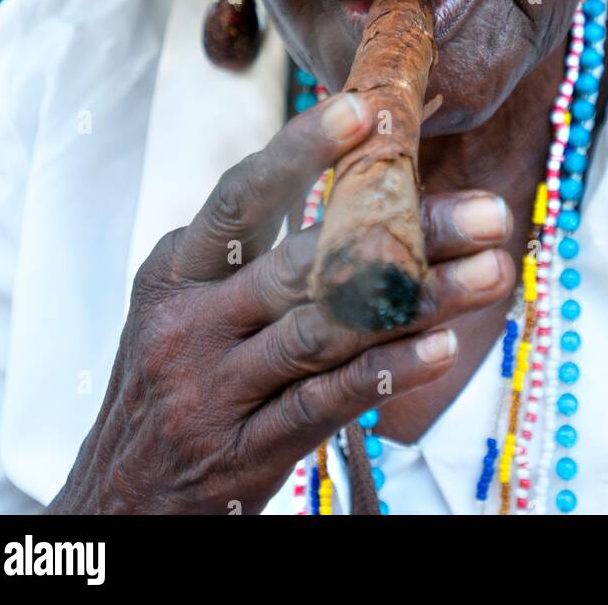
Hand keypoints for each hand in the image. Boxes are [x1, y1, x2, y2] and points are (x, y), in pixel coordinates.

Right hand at [46, 93, 514, 513]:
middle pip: (306, 262)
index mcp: (177, 271)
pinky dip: (384, 372)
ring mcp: (217, 388)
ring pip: (327, 331)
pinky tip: (440, 347)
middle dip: (404, 231)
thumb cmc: (169, 378)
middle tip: (485, 211)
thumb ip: (249, 250)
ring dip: (418, 299)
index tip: (367, 109)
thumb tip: (347, 177)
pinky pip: (324, 403)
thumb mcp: (184, 303)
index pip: (242, 197)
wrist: (117, 498)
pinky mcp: (247, 449)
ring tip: (490, 270)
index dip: (301, 150)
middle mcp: (191, 323)